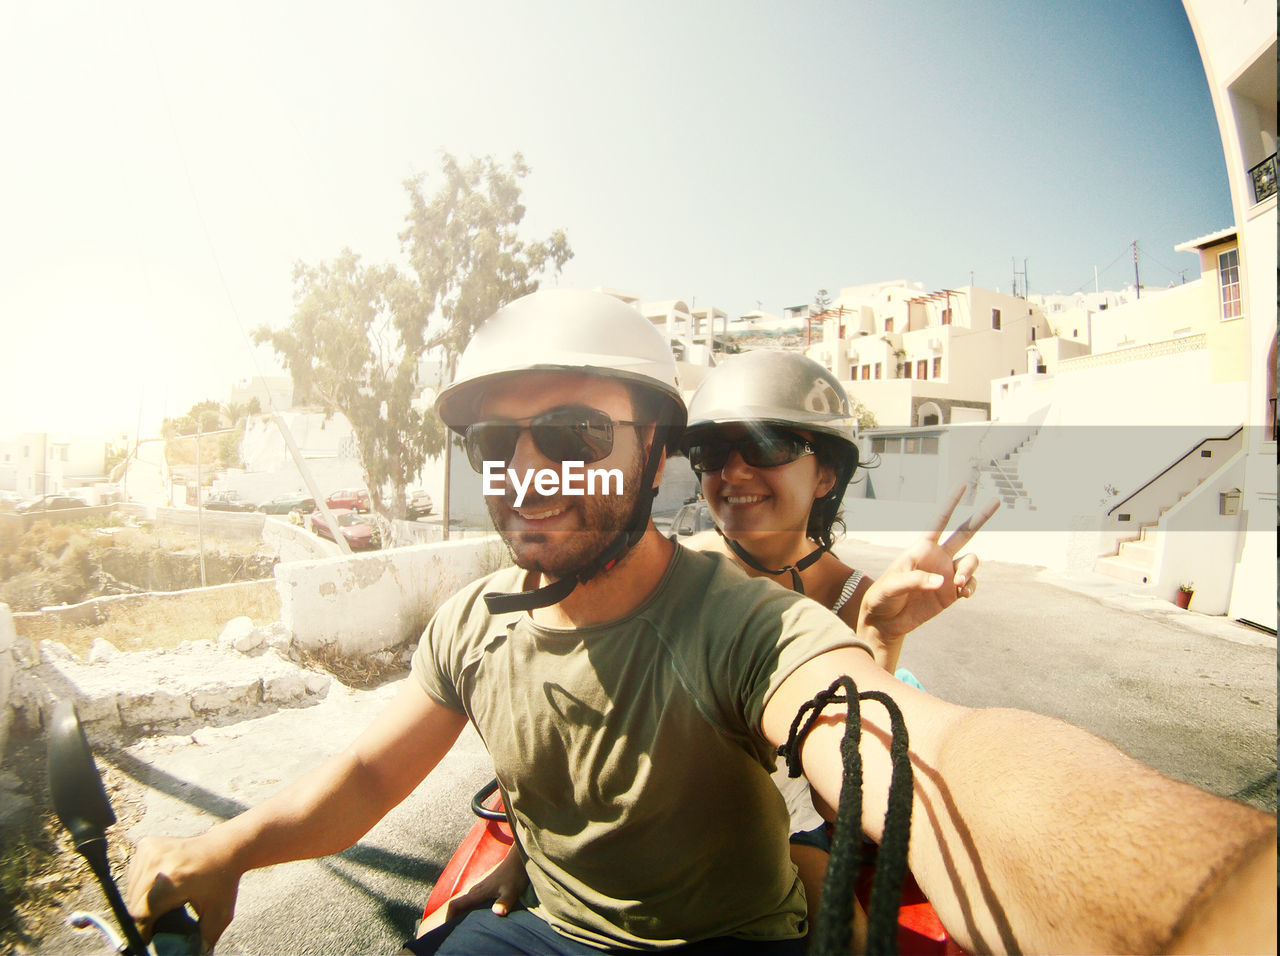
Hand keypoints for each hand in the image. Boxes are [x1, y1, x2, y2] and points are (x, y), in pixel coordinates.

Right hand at [127, 834, 241, 952]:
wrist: (226, 848)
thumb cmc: (223, 881)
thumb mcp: (219, 914)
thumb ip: (205, 940)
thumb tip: (198, 955)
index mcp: (173, 880)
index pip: (142, 914)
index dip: (144, 931)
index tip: (149, 939)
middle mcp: (159, 862)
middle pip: (134, 903)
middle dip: (144, 917)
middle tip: (158, 922)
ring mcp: (151, 850)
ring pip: (131, 889)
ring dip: (141, 901)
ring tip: (163, 902)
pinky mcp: (147, 844)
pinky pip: (133, 874)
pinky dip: (141, 884)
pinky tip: (159, 885)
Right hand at [438, 844, 528, 924]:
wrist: (518, 859)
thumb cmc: (515, 875)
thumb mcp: (512, 891)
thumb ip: (504, 902)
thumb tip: (497, 912)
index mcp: (477, 893)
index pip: (455, 905)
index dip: (448, 917)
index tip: (447, 929)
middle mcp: (476, 890)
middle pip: (458, 905)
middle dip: (453, 918)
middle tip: (453, 932)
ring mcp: (481, 887)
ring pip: (465, 902)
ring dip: (461, 913)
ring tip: (463, 927)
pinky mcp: (487, 887)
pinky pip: (473, 900)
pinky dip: (470, 909)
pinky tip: (477, 915)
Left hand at [858, 486, 998, 671]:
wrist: (886, 621)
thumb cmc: (883, 597)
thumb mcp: (893, 586)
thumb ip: (916, 580)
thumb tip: (945, 582)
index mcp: (922, 548)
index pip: (939, 521)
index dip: (950, 502)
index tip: (962, 485)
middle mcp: (937, 557)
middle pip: (964, 532)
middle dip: (980, 517)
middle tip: (996, 501)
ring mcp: (947, 574)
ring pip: (971, 561)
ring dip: (970, 570)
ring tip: (960, 584)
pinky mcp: (952, 593)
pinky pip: (971, 584)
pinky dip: (971, 587)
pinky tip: (964, 594)